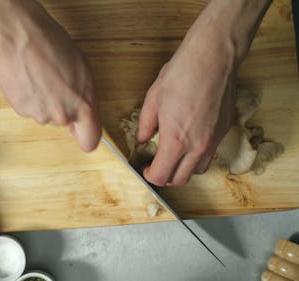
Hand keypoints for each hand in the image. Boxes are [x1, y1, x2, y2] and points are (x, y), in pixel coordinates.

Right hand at [0, 2, 100, 151]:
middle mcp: (62, 115)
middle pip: (64, 123)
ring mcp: (40, 114)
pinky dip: (29, 98)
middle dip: (62, 108)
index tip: (82, 131)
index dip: (86, 135)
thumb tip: (82, 114)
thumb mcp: (83, 71)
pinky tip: (29, 80)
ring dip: (44, 102)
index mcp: (83, 106)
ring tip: (40, 78)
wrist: (21, 38)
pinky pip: (29, 109)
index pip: (90, 140)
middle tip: (56, 85)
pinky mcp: (21, 110)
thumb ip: (85, 98)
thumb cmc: (53, 47)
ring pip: (45, 115)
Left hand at [136, 0, 270, 185]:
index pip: (161, 176)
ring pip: (198, 170)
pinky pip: (210, 154)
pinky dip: (197, 156)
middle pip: (180, 179)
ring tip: (173, 155)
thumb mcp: (152, 100)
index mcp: (176, 141)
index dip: (149, 176)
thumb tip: (142, 139)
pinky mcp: (224, 130)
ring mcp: (214, 140)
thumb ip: (145, 125)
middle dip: (165, 176)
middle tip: (156, 164)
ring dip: (183, 168)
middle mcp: (197, 146)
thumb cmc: (182, 74)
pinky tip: (188, 141)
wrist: (213, 57)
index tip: (145, 168)